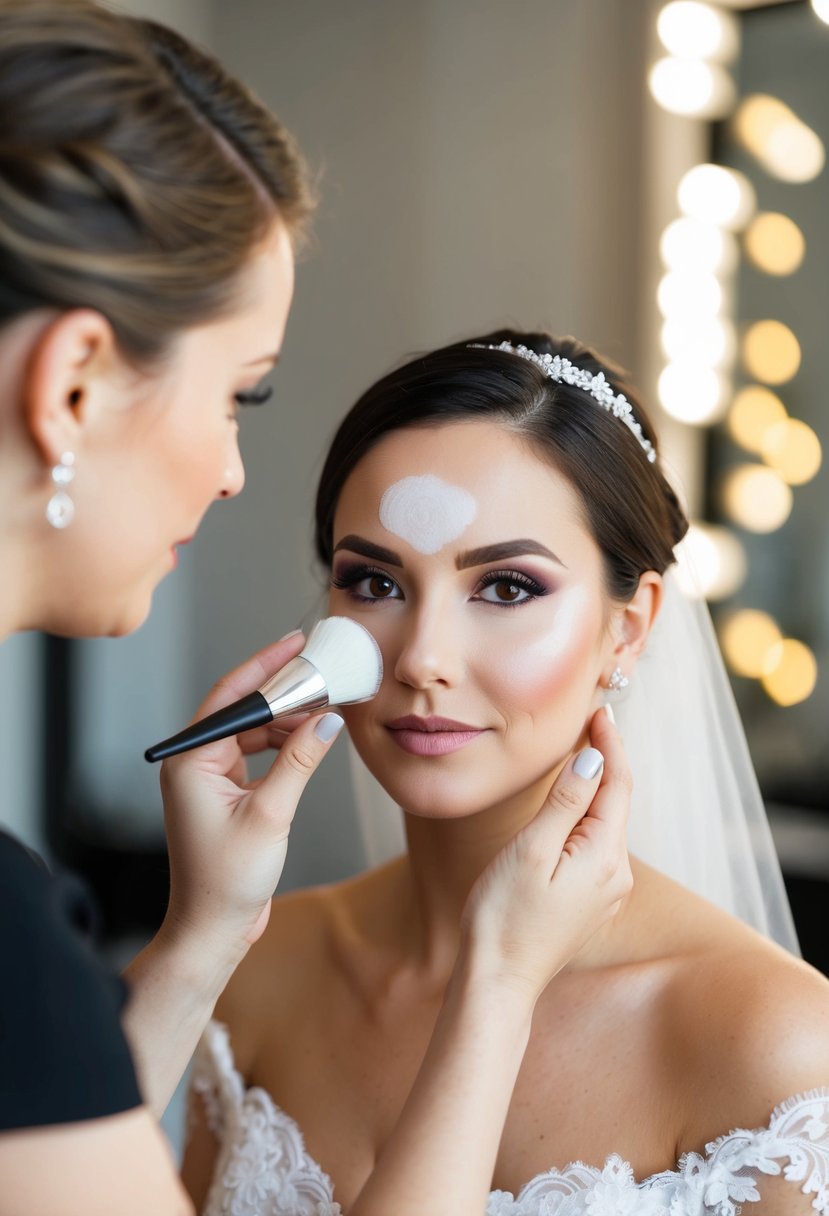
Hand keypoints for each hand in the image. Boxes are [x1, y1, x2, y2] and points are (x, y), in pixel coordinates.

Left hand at [157, 633, 343, 966]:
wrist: (213, 930)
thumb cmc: (226, 882)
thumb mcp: (270, 814)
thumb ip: (299, 762)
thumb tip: (327, 720)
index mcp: (191, 762)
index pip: (231, 698)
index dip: (266, 667)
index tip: (295, 646)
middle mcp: (195, 764)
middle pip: (242, 710)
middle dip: (283, 691)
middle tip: (319, 671)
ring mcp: (210, 779)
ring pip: (252, 731)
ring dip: (287, 720)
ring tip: (323, 704)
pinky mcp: (226, 795)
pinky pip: (257, 755)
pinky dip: (283, 745)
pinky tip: (310, 739)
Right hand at [460, 706, 631, 1000]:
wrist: (497, 979)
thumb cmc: (504, 915)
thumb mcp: (532, 849)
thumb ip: (566, 802)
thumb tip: (593, 759)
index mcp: (605, 857)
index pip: (618, 784)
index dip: (610, 745)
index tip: (600, 711)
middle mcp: (616, 875)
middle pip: (616, 803)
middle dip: (606, 761)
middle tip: (592, 721)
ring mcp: (605, 892)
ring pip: (606, 825)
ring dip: (596, 789)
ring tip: (582, 753)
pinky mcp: (589, 902)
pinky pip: (595, 847)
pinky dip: (586, 817)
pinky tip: (570, 807)